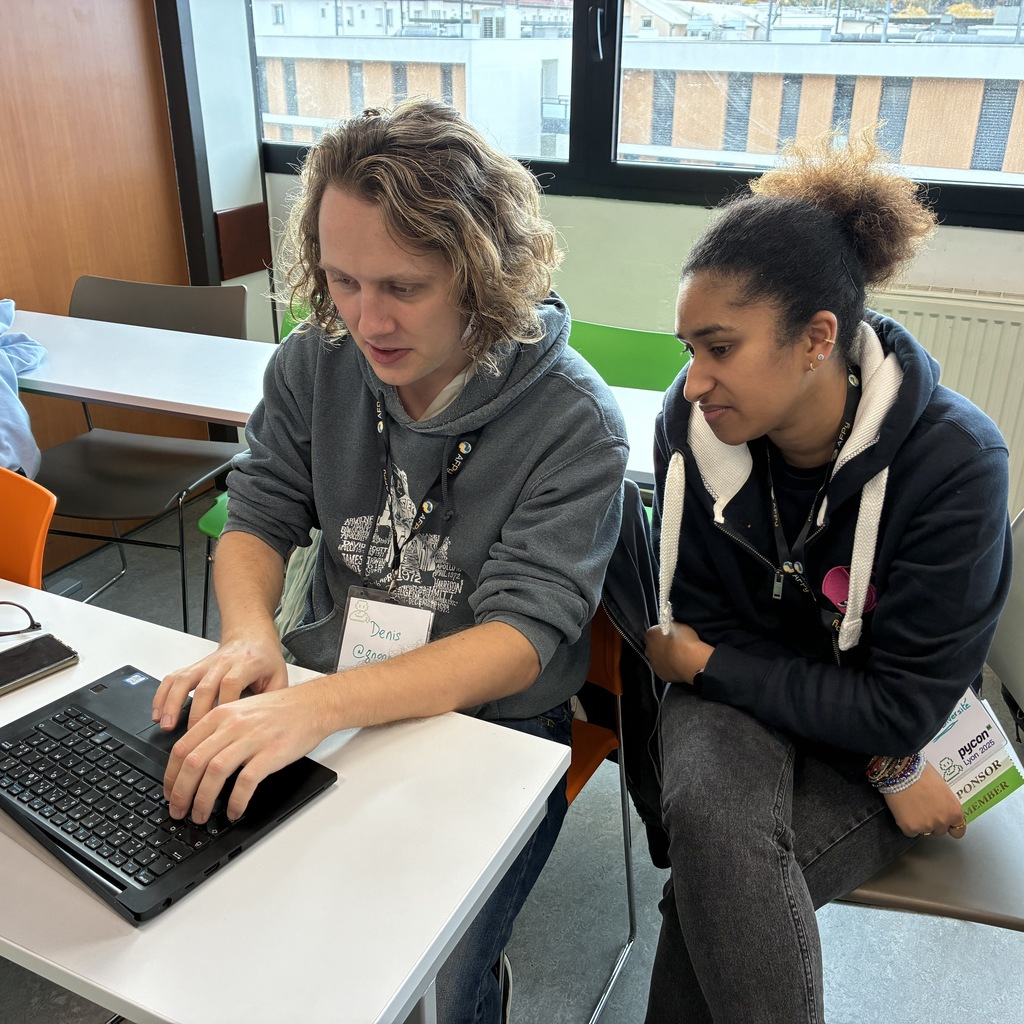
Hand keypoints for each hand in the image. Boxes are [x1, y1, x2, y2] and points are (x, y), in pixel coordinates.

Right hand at [153, 632, 288, 731]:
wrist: (252, 637)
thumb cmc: (265, 660)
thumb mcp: (279, 677)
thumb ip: (273, 700)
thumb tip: (265, 728)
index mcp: (247, 664)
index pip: (231, 683)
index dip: (224, 705)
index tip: (219, 727)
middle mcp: (223, 663)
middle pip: (206, 686)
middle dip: (196, 713)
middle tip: (192, 738)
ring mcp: (206, 664)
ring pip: (184, 680)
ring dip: (173, 703)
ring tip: (166, 725)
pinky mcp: (194, 667)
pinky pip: (173, 678)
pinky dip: (162, 695)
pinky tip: (158, 713)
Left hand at [163, 681, 328, 823]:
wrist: (312, 705)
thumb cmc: (279, 711)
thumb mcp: (241, 712)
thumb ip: (217, 732)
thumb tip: (194, 763)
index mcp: (220, 715)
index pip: (182, 748)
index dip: (171, 777)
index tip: (169, 794)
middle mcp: (232, 725)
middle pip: (193, 763)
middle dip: (181, 793)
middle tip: (178, 812)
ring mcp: (251, 738)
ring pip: (214, 773)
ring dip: (202, 801)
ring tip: (201, 817)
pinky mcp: (271, 753)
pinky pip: (246, 782)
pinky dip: (235, 801)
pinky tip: (233, 811)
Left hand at [644, 621, 712, 683]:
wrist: (690, 660)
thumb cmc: (685, 641)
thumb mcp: (679, 625)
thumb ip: (671, 625)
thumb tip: (672, 626)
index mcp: (651, 634)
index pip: (655, 632)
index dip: (664, 633)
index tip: (672, 635)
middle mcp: (648, 649)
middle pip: (654, 646)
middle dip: (662, 646)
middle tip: (675, 646)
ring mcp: (653, 663)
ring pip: (657, 658)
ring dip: (665, 657)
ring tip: (678, 656)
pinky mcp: (660, 674)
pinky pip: (664, 669)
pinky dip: (669, 667)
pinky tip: (678, 665)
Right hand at [882, 761, 967, 838]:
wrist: (901, 770)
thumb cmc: (921, 773)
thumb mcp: (942, 787)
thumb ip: (945, 803)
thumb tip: (942, 807)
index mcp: (954, 811)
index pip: (958, 830)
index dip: (950, 826)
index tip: (944, 822)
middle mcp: (942, 821)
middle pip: (939, 831)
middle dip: (932, 822)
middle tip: (922, 808)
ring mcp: (926, 826)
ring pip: (924, 831)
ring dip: (919, 823)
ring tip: (910, 806)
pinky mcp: (909, 828)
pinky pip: (910, 832)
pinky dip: (906, 824)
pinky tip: (903, 810)